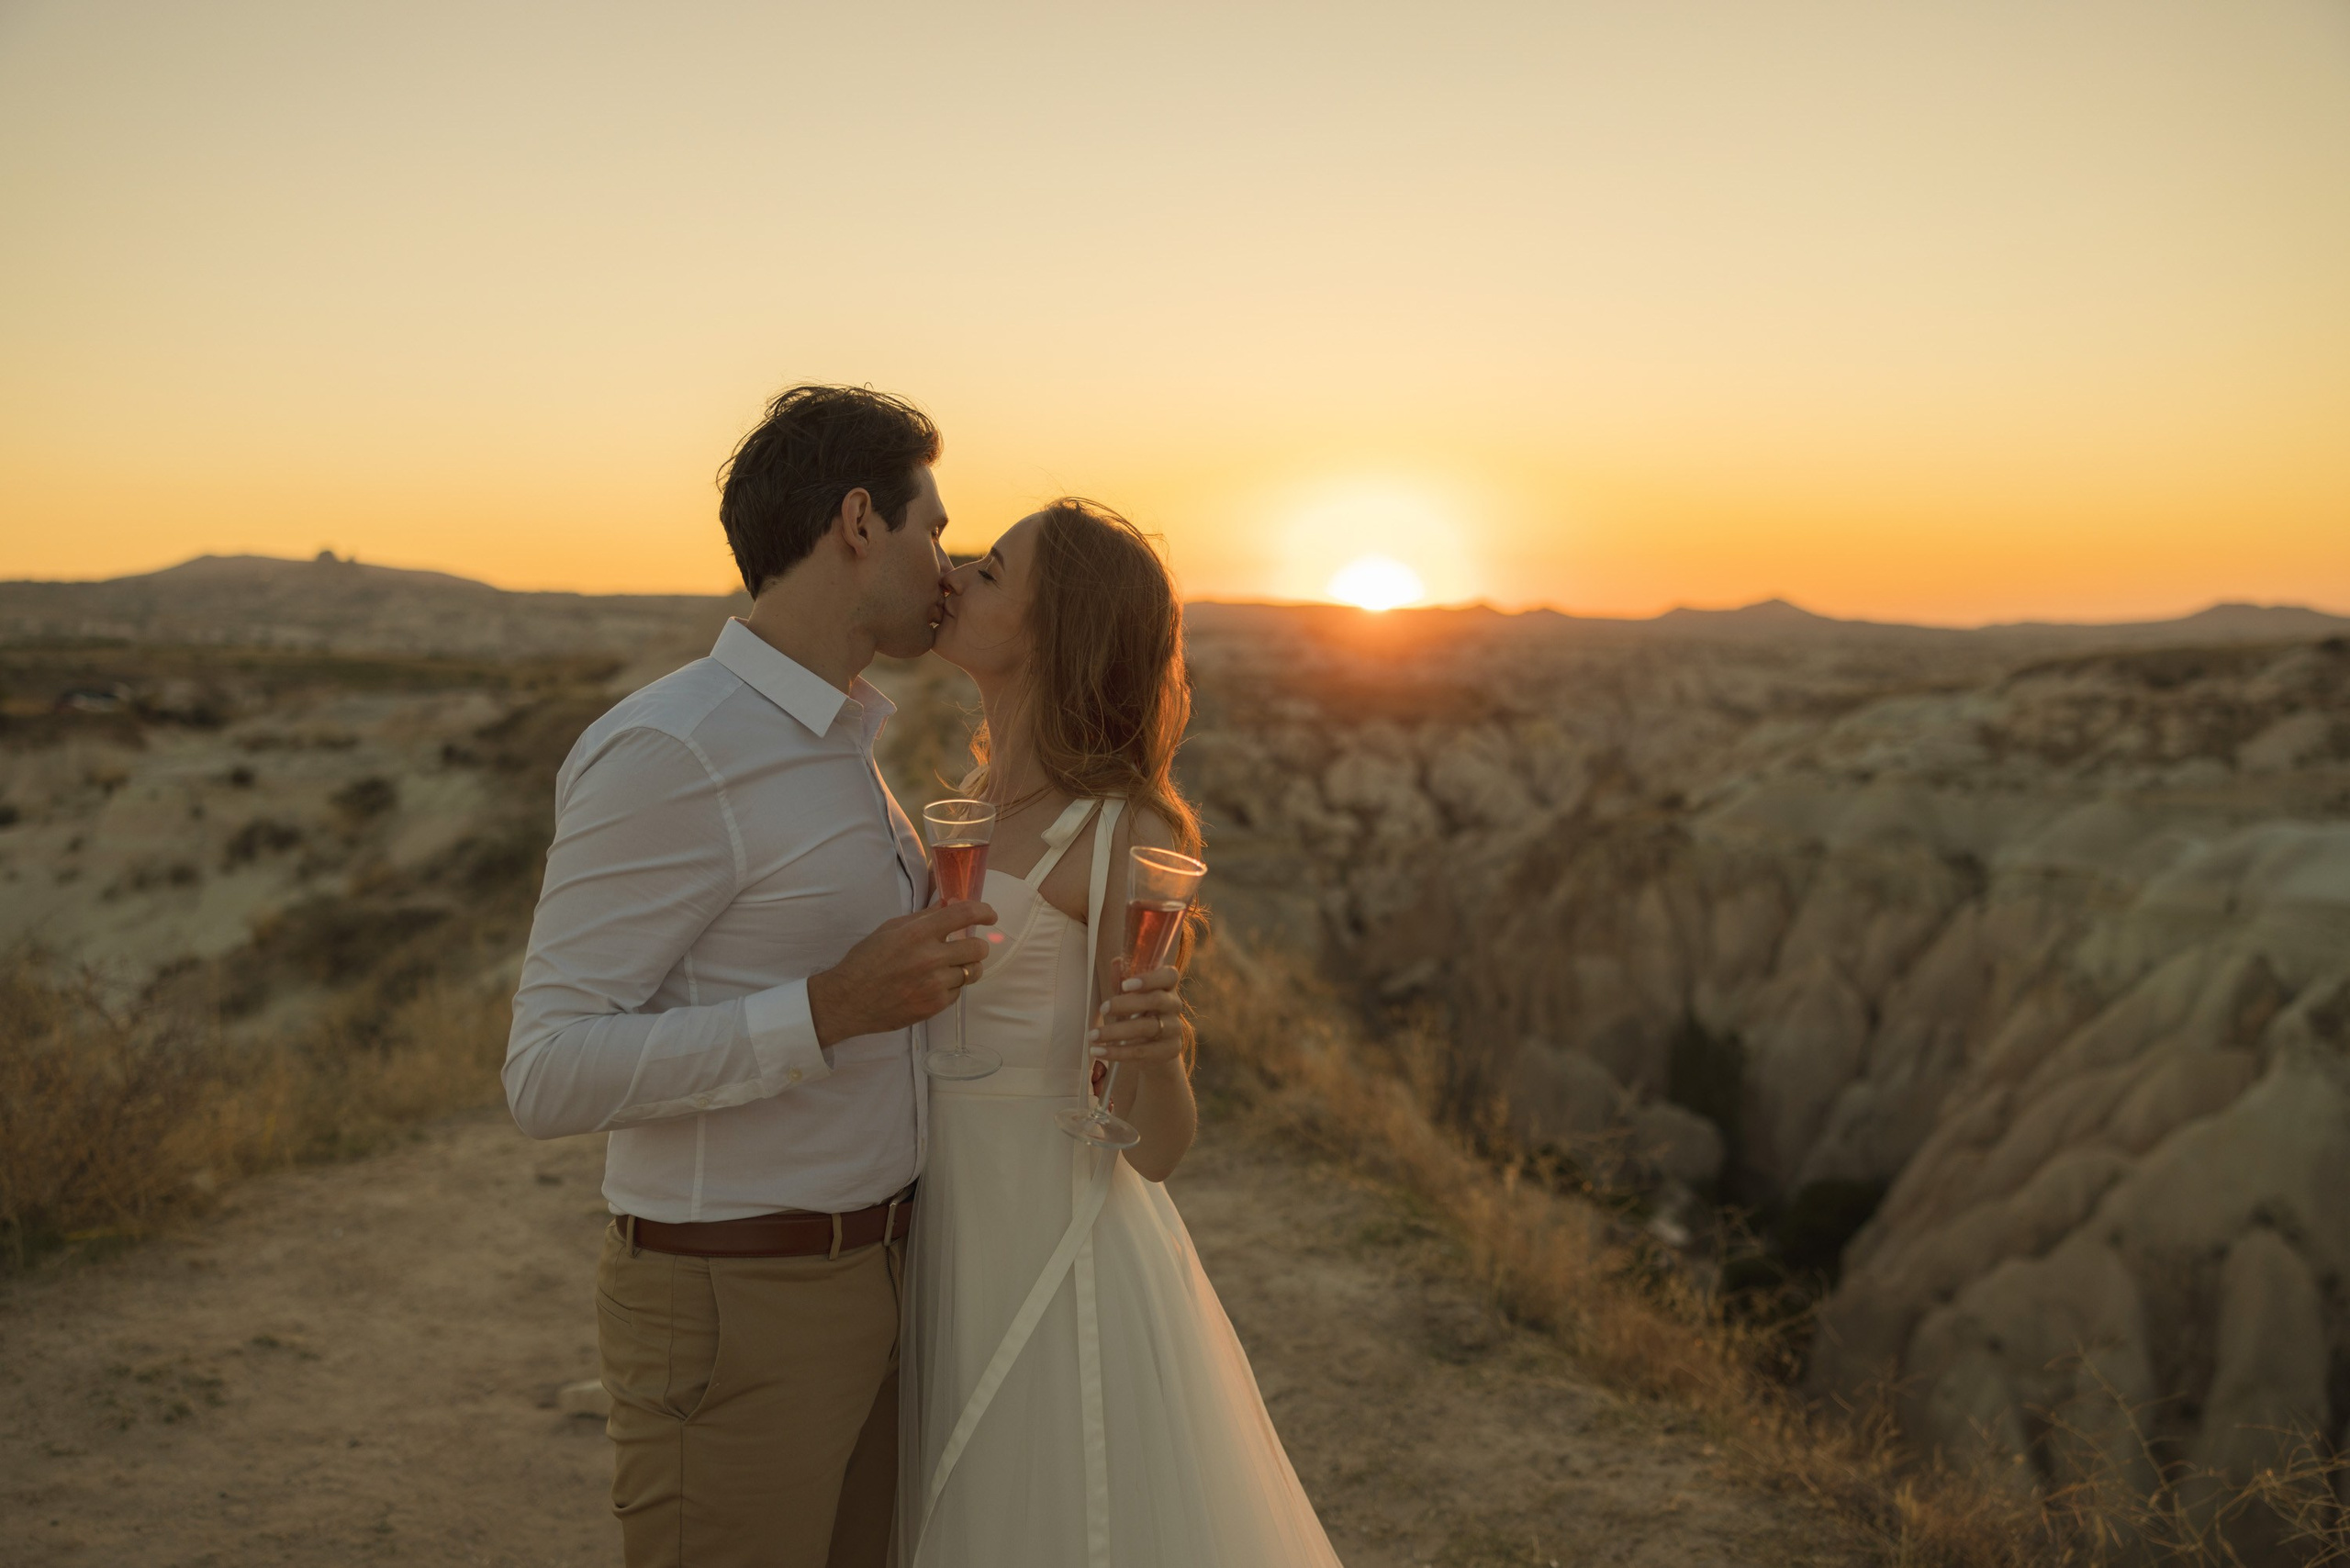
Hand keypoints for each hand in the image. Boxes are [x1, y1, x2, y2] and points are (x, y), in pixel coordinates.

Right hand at [808, 901, 995, 1047]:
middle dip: (977, 945)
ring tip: (951, 966)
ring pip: (972, 971)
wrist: (849, 1000)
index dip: (983, 912)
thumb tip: (949, 904)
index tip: (989, 915)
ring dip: (967, 967)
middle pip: (978, 948)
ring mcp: (935, 983)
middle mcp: (930, 957)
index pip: (964, 915)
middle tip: (967, 947)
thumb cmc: (866, 961)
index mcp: (918, 933)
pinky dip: (952, 986)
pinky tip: (935, 984)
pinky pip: (958, 991)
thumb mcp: (890, 929)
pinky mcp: (935, 1005)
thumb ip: (923, 917)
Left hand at [1089, 962, 1186, 1070]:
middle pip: (1157, 1000)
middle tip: (1102, 1009)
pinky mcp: (1170, 1051)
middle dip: (1126, 1004)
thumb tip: (1116, 962)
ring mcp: (1174, 1029)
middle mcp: (1174, 1006)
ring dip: (1116, 1032)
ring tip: (1093, 1035)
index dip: (1150, 979)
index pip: (1170, 976)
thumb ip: (1122, 982)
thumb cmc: (1140, 1015)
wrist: (1156, 1050)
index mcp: (1167, 987)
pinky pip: (1142, 1051)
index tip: (1125, 985)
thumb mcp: (1130, 999)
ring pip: (1147, 1028)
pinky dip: (1117, 1053)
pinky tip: (1098, 1051)